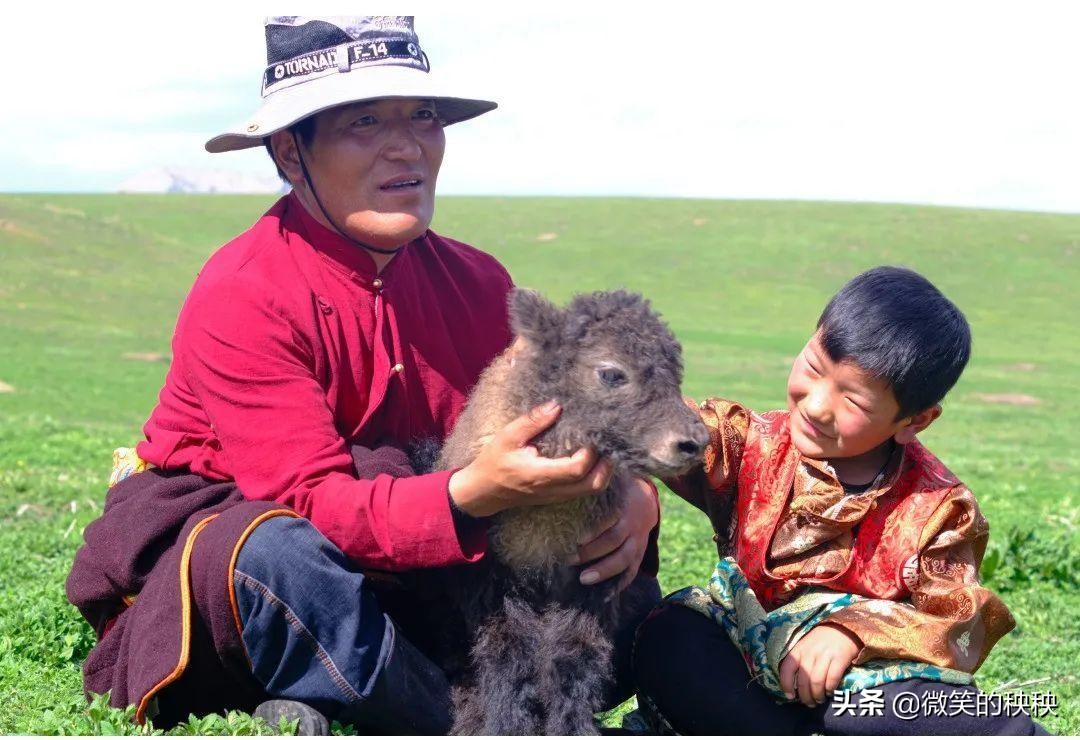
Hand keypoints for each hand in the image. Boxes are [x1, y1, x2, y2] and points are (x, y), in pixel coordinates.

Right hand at [448, 400, 613, 517]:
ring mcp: (556, 496)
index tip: (592, 435)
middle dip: (607, 465)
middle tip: (609, 444)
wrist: (483, 491)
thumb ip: (533, 422)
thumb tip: (557, 406)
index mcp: (539, 475)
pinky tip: (594, 459)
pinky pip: (583, 490)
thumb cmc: (493, 462)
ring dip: (603, 471)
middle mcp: (552, 490)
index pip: (576, 470)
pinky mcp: (557, 497)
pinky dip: (594, 476)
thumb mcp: (507, 437)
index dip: (590, 454)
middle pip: (593, 485)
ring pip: (591, 490)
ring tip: (604, 450)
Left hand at [569, 476, 658, 591]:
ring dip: (604, 570)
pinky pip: (632, 571)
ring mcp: (638, 541)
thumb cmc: (617, 493)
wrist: (646, 500)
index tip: (576, 538)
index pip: (609, 520)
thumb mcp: (610, 487)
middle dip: (591, 552)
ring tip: (583, 579)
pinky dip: (620, 584)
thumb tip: (566, 490)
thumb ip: (593, 491)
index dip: (594, 531)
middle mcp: (631, 525)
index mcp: (622, 507)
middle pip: (613, 541)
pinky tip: (605, 595)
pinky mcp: (640, 554)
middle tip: (569, 559)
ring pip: (624, 559)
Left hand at [779, 624, 860, 705]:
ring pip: (816, 682)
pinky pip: (832, 679)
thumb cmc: (822, 640)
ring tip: (819, 700)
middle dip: (805, 696)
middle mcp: (810, 653)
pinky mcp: (840, 658)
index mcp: (798, 650)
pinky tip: (830, 692)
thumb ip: (800, 662)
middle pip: (803, 681)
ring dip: (817, 695)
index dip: (786, 685)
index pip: (787, 669)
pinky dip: (829, 689)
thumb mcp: (806, 646)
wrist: (844, 628)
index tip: (790, 696)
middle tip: (809, 703)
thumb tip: (795, 685)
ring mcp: (825, 655)